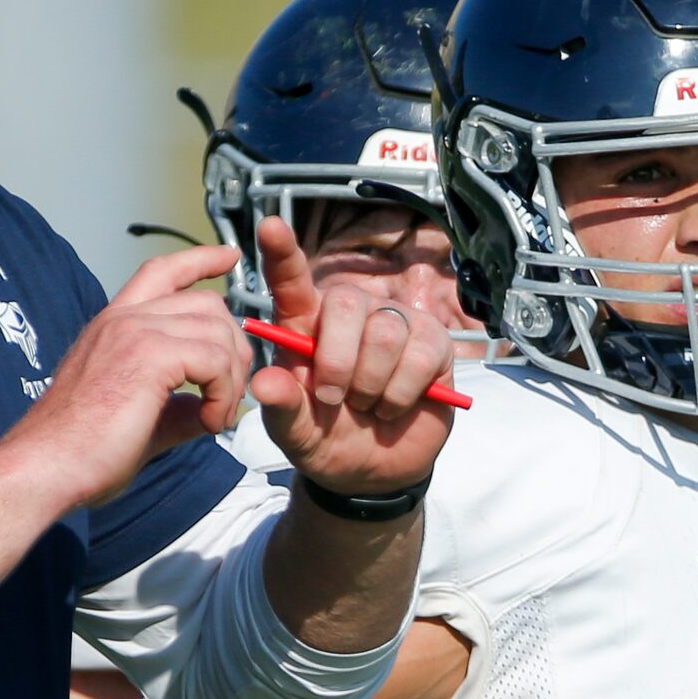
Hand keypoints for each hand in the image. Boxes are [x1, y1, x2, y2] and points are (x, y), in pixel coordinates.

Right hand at [7, 244, 251, 508]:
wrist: (47, 467)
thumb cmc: (79, 452)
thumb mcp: (140, 421)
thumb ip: (177, 409)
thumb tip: (207, 412)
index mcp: (115, 326)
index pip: (162, 272)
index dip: (200, 260)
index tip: (229, 258)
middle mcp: (123, 319)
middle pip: (207, 303)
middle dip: (234, 346)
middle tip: (230, 394)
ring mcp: (134, 331)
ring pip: (217, 330)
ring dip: (231, 378)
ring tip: (216, 417)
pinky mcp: (148, 355)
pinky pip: (214, 359)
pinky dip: (224, 394)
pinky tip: (209, 422)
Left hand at [249, 216, 454, 496]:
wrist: (371, 471)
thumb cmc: (324, 438)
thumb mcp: (293, 431)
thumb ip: (281, 407)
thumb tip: (264, 385)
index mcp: (304, 326)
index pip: (291, 281)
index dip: (282, 253)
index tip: (270, 227)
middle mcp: (349, 314)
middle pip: (345, 302)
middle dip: (338, 360)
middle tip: (334, 398)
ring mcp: (393, 324)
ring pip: (384, 333)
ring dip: (372, 384)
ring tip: (366, 406)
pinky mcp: (433, 343)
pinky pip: (421, 355)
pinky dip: (402, 393)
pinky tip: (394, 406)